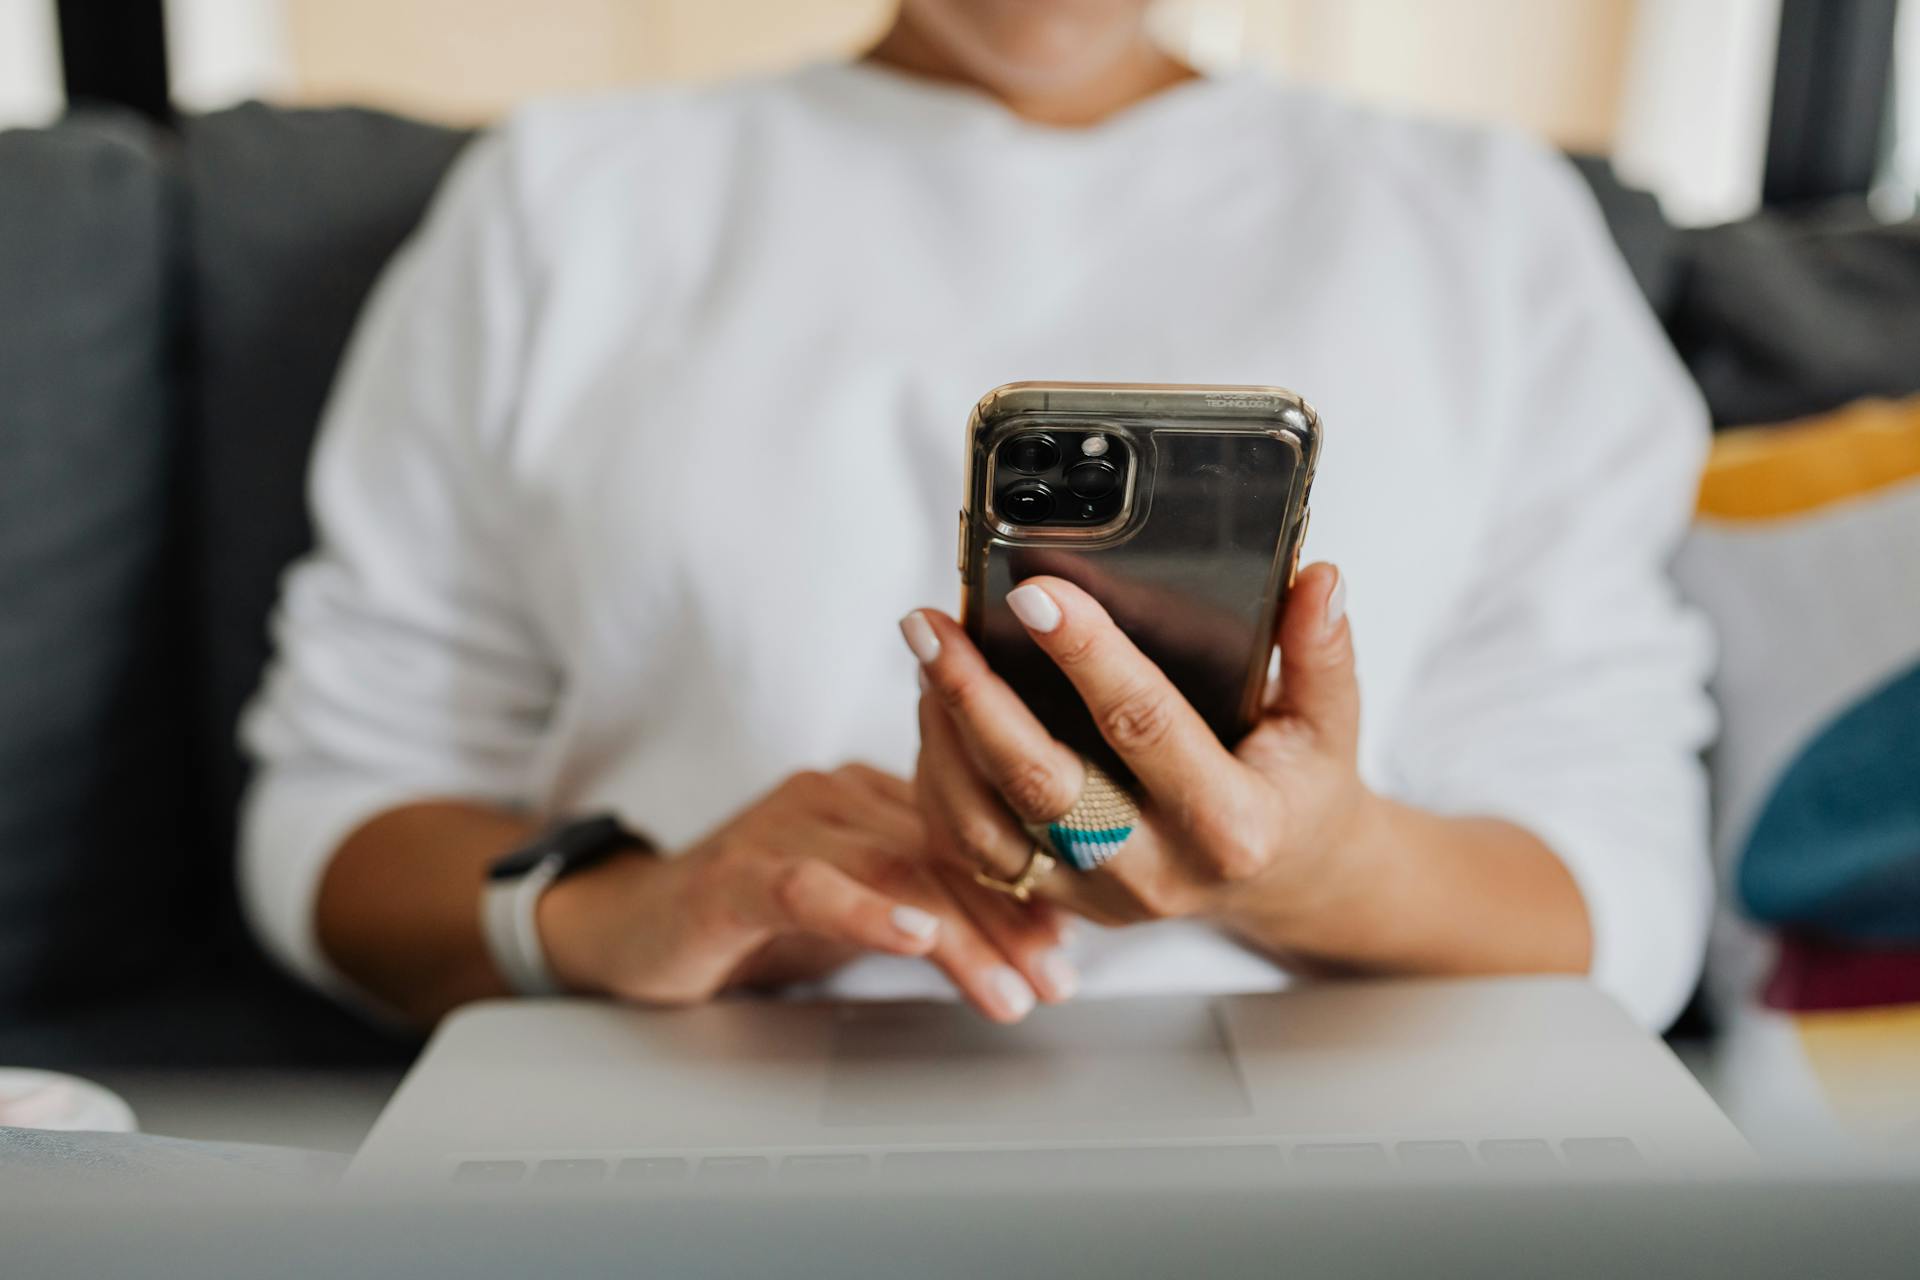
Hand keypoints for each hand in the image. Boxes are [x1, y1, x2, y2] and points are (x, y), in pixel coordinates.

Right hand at [537, 764, 1075, 1021]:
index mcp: (869, 794)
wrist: (629, 927)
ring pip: (892, 867)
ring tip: (1005, 988)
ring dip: (959, 933)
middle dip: (1007, 918)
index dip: (1024, 887)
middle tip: (1052, 977)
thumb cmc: (750, 916)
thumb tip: (1036, 937)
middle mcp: (832, 794)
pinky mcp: (732, 872)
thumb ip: (928, 905)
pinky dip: (865, 909)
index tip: (1067, 946)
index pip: (967, 833)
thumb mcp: (854, 907)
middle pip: (942, 848)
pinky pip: (807, 884)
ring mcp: (781, 826)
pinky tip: (910, 936)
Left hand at [904, 563, 1373, 940]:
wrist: (1286, 880)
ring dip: (942, 739)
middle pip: (1041, 785)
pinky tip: (932, 715)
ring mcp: (1100, 897)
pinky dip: (942, 784)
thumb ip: (1320, 652)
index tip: (1035, 593)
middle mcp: (1157, 872)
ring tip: (924, 657)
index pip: (1144, 727)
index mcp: (1230, 824)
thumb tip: (1317, 579)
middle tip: (931, 625)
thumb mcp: (1329, 722)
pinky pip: (975, 855)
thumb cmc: (1300, 788)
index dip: (1086, 657)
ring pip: (988, 828)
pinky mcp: (1060, 903)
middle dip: (975, 698)